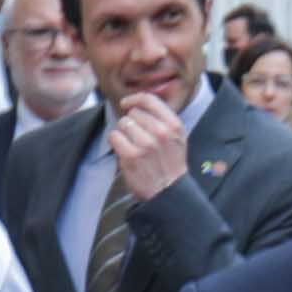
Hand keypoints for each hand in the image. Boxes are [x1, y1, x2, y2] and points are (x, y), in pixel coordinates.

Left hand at [101, 87, 192, 207]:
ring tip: (132, 146)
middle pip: (133, 113)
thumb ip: (162, 118)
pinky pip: (114, 136)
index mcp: (174, 125)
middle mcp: (161, 132)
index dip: (133, 99)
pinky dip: (116, 142)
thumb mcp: (176, 137)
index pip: (148, 99)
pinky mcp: (131, 155)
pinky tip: (124, 151)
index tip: (126, 104)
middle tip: (137, 138)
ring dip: (123, 133)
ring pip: (122, 124)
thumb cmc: (170, 164)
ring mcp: (146, 144)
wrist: (168, 192)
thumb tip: (137, 104)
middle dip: (131, 123)